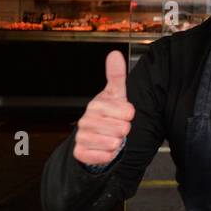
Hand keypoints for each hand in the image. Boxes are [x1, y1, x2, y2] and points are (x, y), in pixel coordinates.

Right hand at [73, 50, 134, 166]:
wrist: (96, 137)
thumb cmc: (109, 115)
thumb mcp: (116, 94)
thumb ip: (116, 75)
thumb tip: (114, 54)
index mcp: (96, 105)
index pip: (126, 111)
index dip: (130, 115)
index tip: (126, 115)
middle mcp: (86, 120)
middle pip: (120, 128)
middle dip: (124, 130)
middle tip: (119, 128)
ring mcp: (82, 136)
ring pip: (112, 143)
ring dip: (117, 143)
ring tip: (114, 137)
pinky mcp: (80, 152)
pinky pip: (102, 156)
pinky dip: (109, 155)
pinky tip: (107, 149)